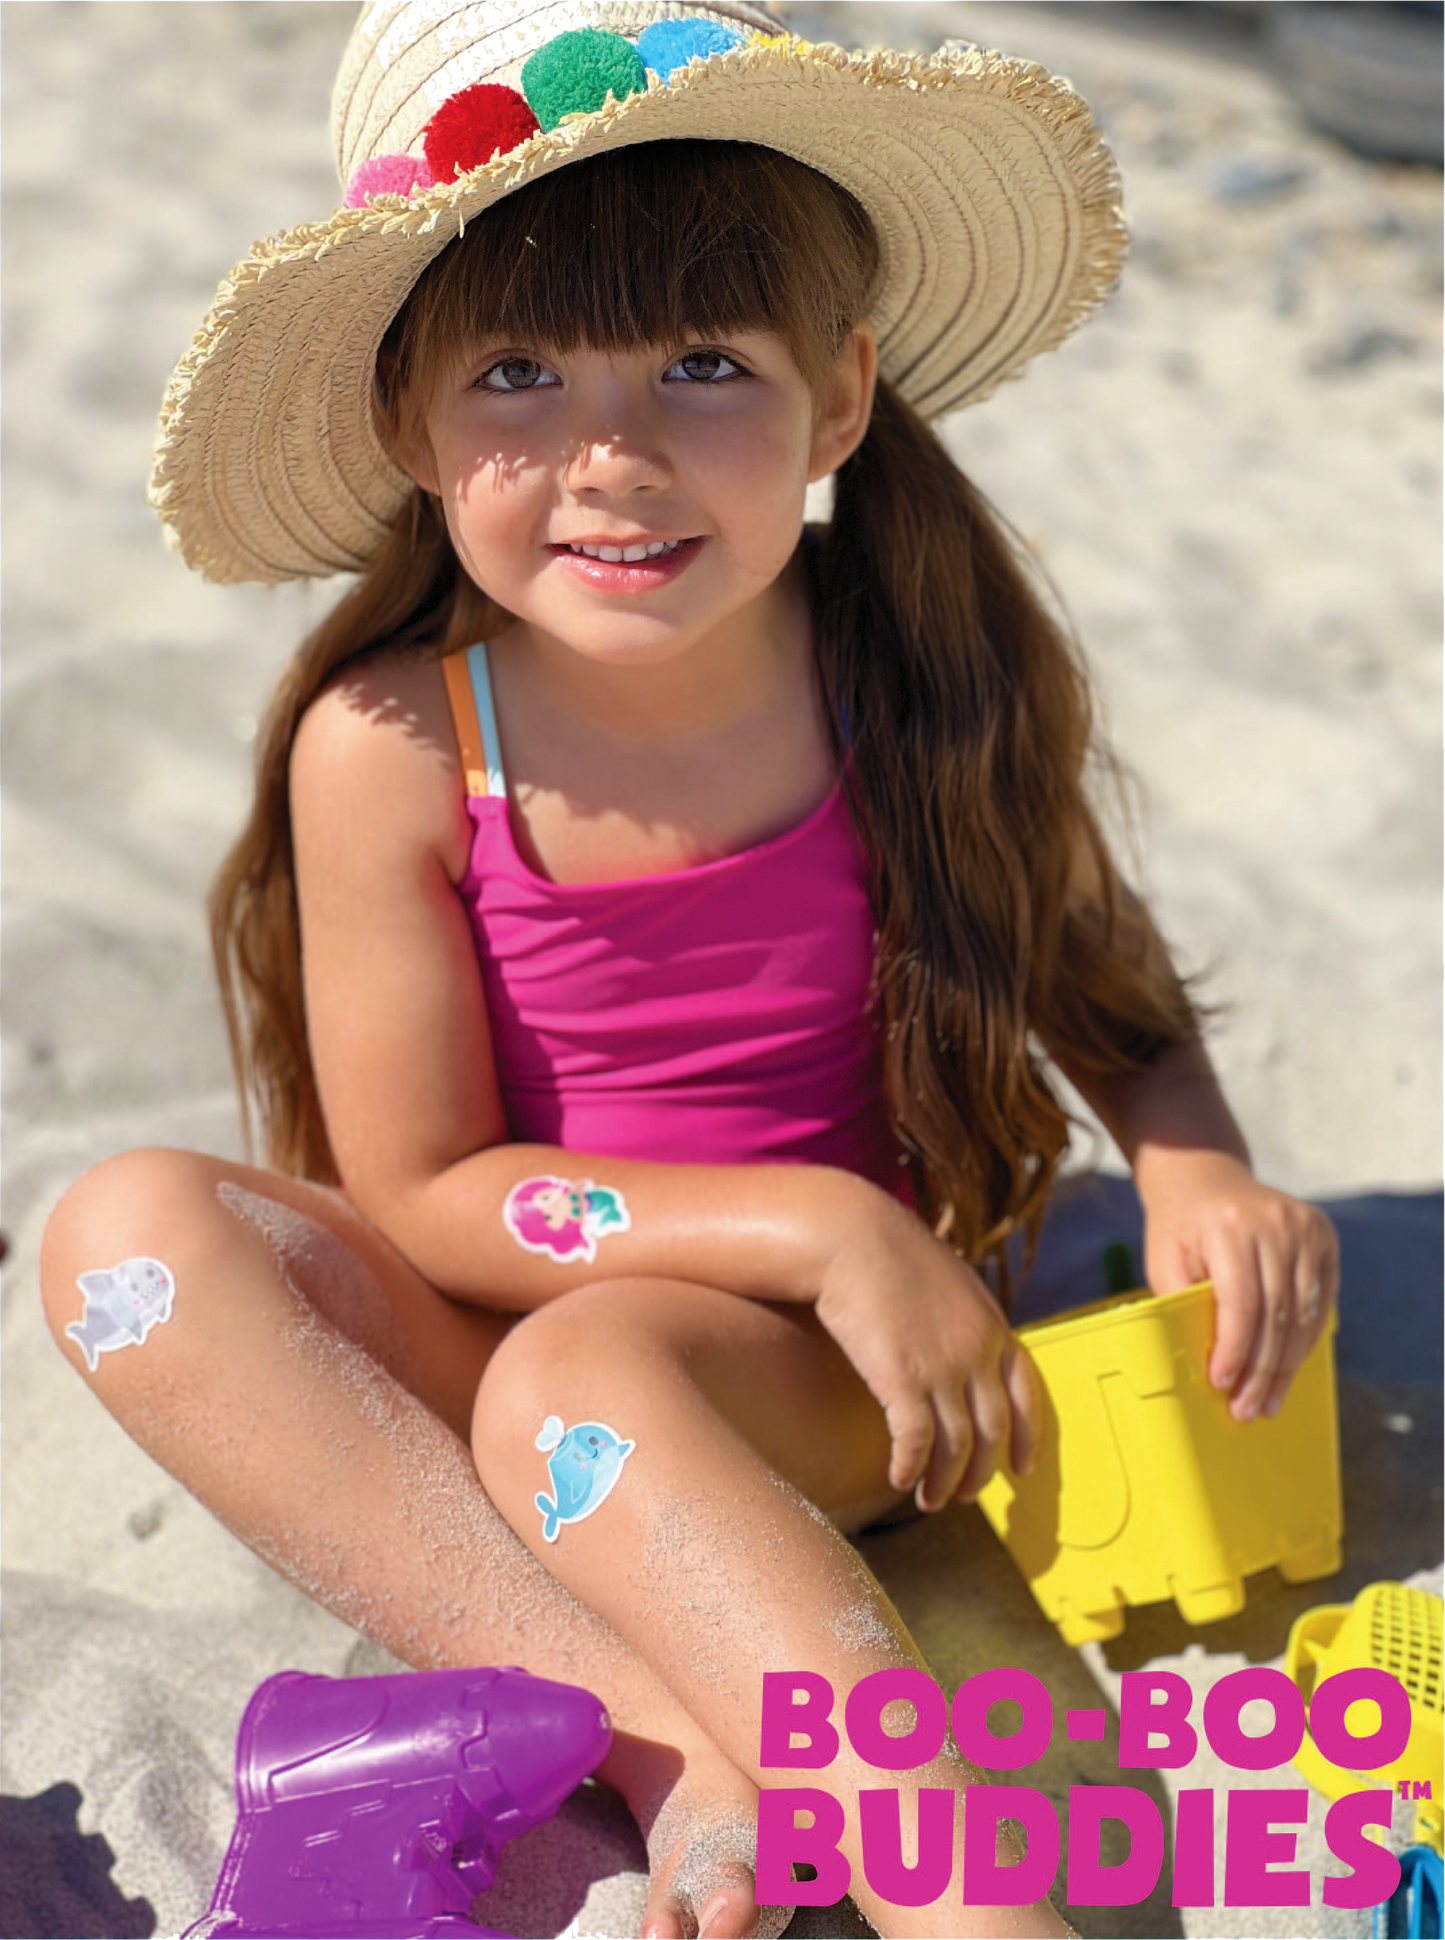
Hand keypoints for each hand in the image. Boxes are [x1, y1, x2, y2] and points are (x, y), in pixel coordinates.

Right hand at [814, 1191, 1041, 1510]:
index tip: (1023, 1468)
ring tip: (929, 1500)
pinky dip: (910, 1468)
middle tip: (966, 1494)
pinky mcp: (902, 1380)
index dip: (1028, 1436)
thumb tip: (963, 1351)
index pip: (1027, 1393)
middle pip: (991, 1430)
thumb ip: (964, 1320)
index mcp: (993, 1326)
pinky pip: (915, 1442)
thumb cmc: (889, 1252)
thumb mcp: (947, 1281)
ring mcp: (942, 1368)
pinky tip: (898, 1480)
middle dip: (981, 1470)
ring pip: (955, 1445)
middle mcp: (977, 1352)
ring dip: (943, 1481)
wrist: (850, 1235)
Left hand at [1140, 1152, 1338, 1421]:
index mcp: (1229, 1225)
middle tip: (1247, 1410)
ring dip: (1286, 1366)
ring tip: (1268, 1402)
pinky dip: (1304, 1340)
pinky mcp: (1324, 1236)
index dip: (1235, 1349)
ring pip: (1302, 1313)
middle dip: (1261, 1370)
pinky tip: (1288, 1370)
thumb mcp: (1166, 1261)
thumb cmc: (1179, 1228)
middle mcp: (1275, 1222)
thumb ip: (1184, 1306)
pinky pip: (1320, 1301)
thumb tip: (1210, 1366)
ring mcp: (1305, 1227)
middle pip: (1275, 1313)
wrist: (1204, 1178)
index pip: (1240, 1300)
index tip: (1223, 1385)